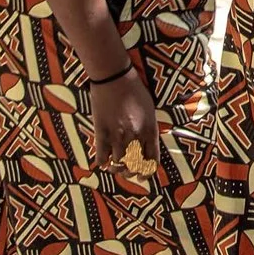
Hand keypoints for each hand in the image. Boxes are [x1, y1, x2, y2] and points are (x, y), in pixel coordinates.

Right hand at [90, 67, 159, 183]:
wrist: (114, 77)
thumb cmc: (134, 89)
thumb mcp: (149, 109)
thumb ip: (148, 128)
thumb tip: (145, 145)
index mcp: (150, 130)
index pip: (152, 160)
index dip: (147, 173)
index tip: (142, 178)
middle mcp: (136, 135)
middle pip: (135, 165)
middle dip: (130, 172)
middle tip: (125, 171)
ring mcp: (118, 134)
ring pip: (118, 164)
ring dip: (116, 169)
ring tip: (113, 167)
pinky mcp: (102, 131)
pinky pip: (101, 155)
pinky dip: (101, 162)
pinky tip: (101, 162)